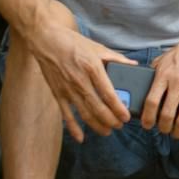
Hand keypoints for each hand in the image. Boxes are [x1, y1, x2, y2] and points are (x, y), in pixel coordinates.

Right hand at [27, 24, 134, 141]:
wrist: (45, 40)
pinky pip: (66, 114)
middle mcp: (80, 81)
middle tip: (119, 126)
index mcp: (93, 68)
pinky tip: (80, 138)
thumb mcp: (98, 47)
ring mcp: (67, 89)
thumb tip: (133, 65)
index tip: (126, 117)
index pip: (108, 94)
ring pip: (84, 113)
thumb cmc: (73, 43)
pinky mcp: (57, 93)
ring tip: (107, 132)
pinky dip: (73, 128)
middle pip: (97, 107)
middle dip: (110, 120)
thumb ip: (116, 58)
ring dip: (96, 125)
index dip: (118, 108)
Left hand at [145, 27, 178, 139]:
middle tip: (162, 129)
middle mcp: (178, 85)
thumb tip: (143, 83)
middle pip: (166, 115)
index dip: (147, 118)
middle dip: (162, 128)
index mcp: (164, 76)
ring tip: (176, 134)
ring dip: (178, 132)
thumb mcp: (164, 58)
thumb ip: (153, 72)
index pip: (152, 102)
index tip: (147, 125)